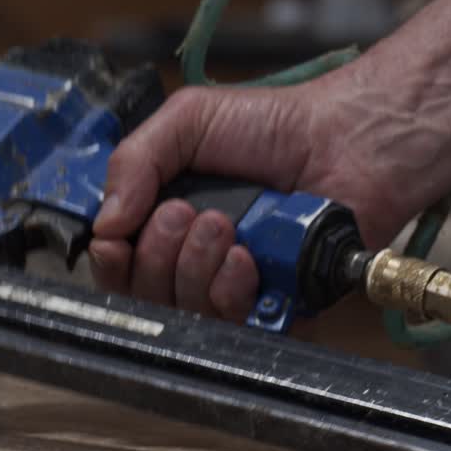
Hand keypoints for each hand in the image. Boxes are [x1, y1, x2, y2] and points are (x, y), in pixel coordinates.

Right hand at [88, 66, 450, 320]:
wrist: (347, 140)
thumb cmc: (275, 125)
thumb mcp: (188, 121)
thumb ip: (133, 161)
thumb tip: (102, 224)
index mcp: (169, 218)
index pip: (121, 264)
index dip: (112, 262)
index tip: (116, 242)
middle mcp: (197, 259)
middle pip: (146, 295)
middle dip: (157, 256)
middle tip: (190, 214)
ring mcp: (237, 286)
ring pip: (187, 314)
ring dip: (195, 270)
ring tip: (226, 226)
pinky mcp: (276, 308)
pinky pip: (236, 329)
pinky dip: (232, 295)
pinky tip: (248, 261)